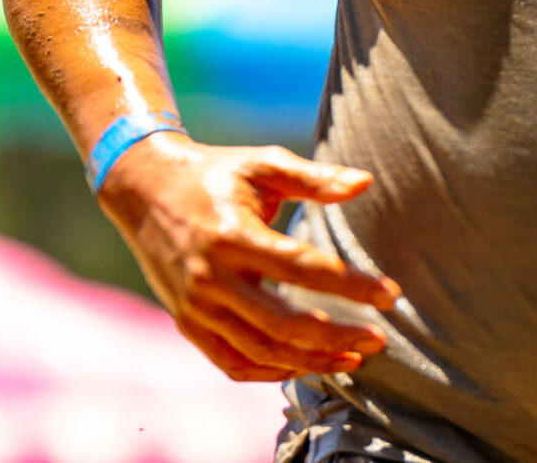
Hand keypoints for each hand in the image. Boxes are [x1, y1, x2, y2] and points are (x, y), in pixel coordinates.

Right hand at [97, 133, 400, 382]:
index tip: (392, 295)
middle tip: (380, 339)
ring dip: (311, 361)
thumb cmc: (216, 173)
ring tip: (354, 358)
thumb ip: (314, 177)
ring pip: (260, 352)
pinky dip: (269, 372)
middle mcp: (211, 279)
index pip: (304, 269)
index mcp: (233, 236)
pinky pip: (231, 362)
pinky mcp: (187, 324)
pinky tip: (306, 366)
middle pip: (284, 324)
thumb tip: (365, 182)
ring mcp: (196, 308)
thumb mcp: (263, 164)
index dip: (352, 286)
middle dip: (338, 337)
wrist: (145, 191)